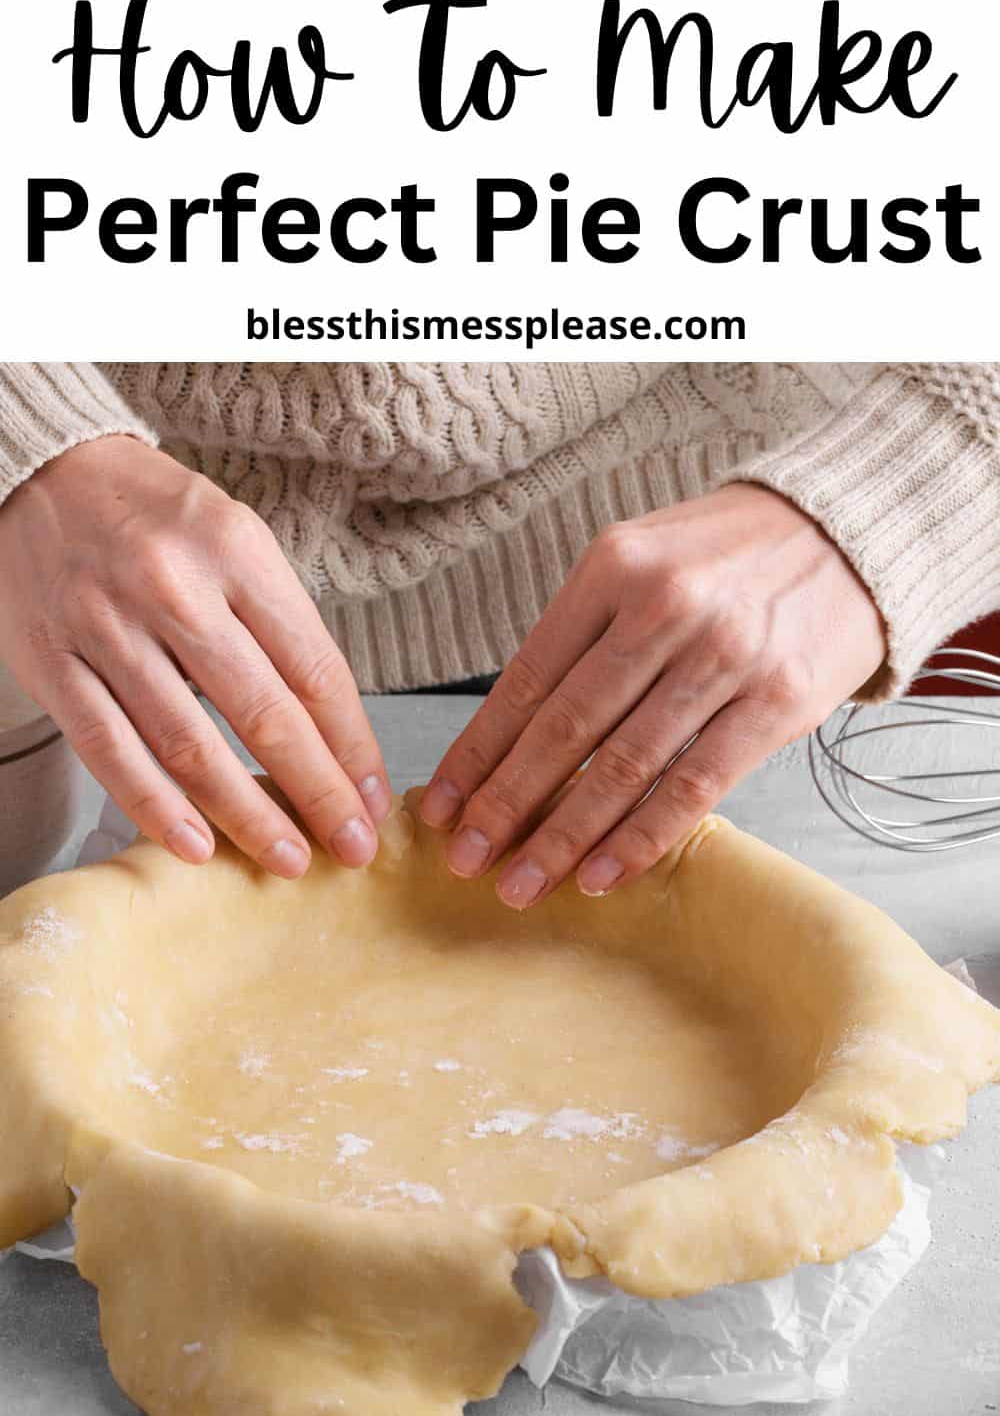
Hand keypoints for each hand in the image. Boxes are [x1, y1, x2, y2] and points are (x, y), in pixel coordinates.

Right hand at [0, 436, 390, 877]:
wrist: (44, 472)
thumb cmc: (158, 518)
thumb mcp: (236, 539)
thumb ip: (279, 623)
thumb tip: (333, 732)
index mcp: (236, 552)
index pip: (313, 668)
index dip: (351, 745)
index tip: (373, 798)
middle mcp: (173, 589)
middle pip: (263, 714)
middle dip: (316, 792)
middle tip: (351, 847)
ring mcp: (106, 627)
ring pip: (188, 744)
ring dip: (246, 814)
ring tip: (288, 859)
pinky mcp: (51, 662)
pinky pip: (109, 749)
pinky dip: (155, 806)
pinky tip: (196, 847)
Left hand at [420, 483, 886, 907]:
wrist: (847, 532)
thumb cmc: (727, 556)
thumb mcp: (643, 560)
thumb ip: (585, 634)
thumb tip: (513, 737)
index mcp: (614, 568)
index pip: (527, 678)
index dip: (479, 752)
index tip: (442, 808)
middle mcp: (664, 607)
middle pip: (565, 728)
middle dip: (506, 804)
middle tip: (466, 861)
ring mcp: (724, 655)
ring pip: (624, 766)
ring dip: (564, 835)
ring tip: (522, 883)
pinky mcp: (777, 700)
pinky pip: (694, 786)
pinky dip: (641, 837)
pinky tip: (600, 875)